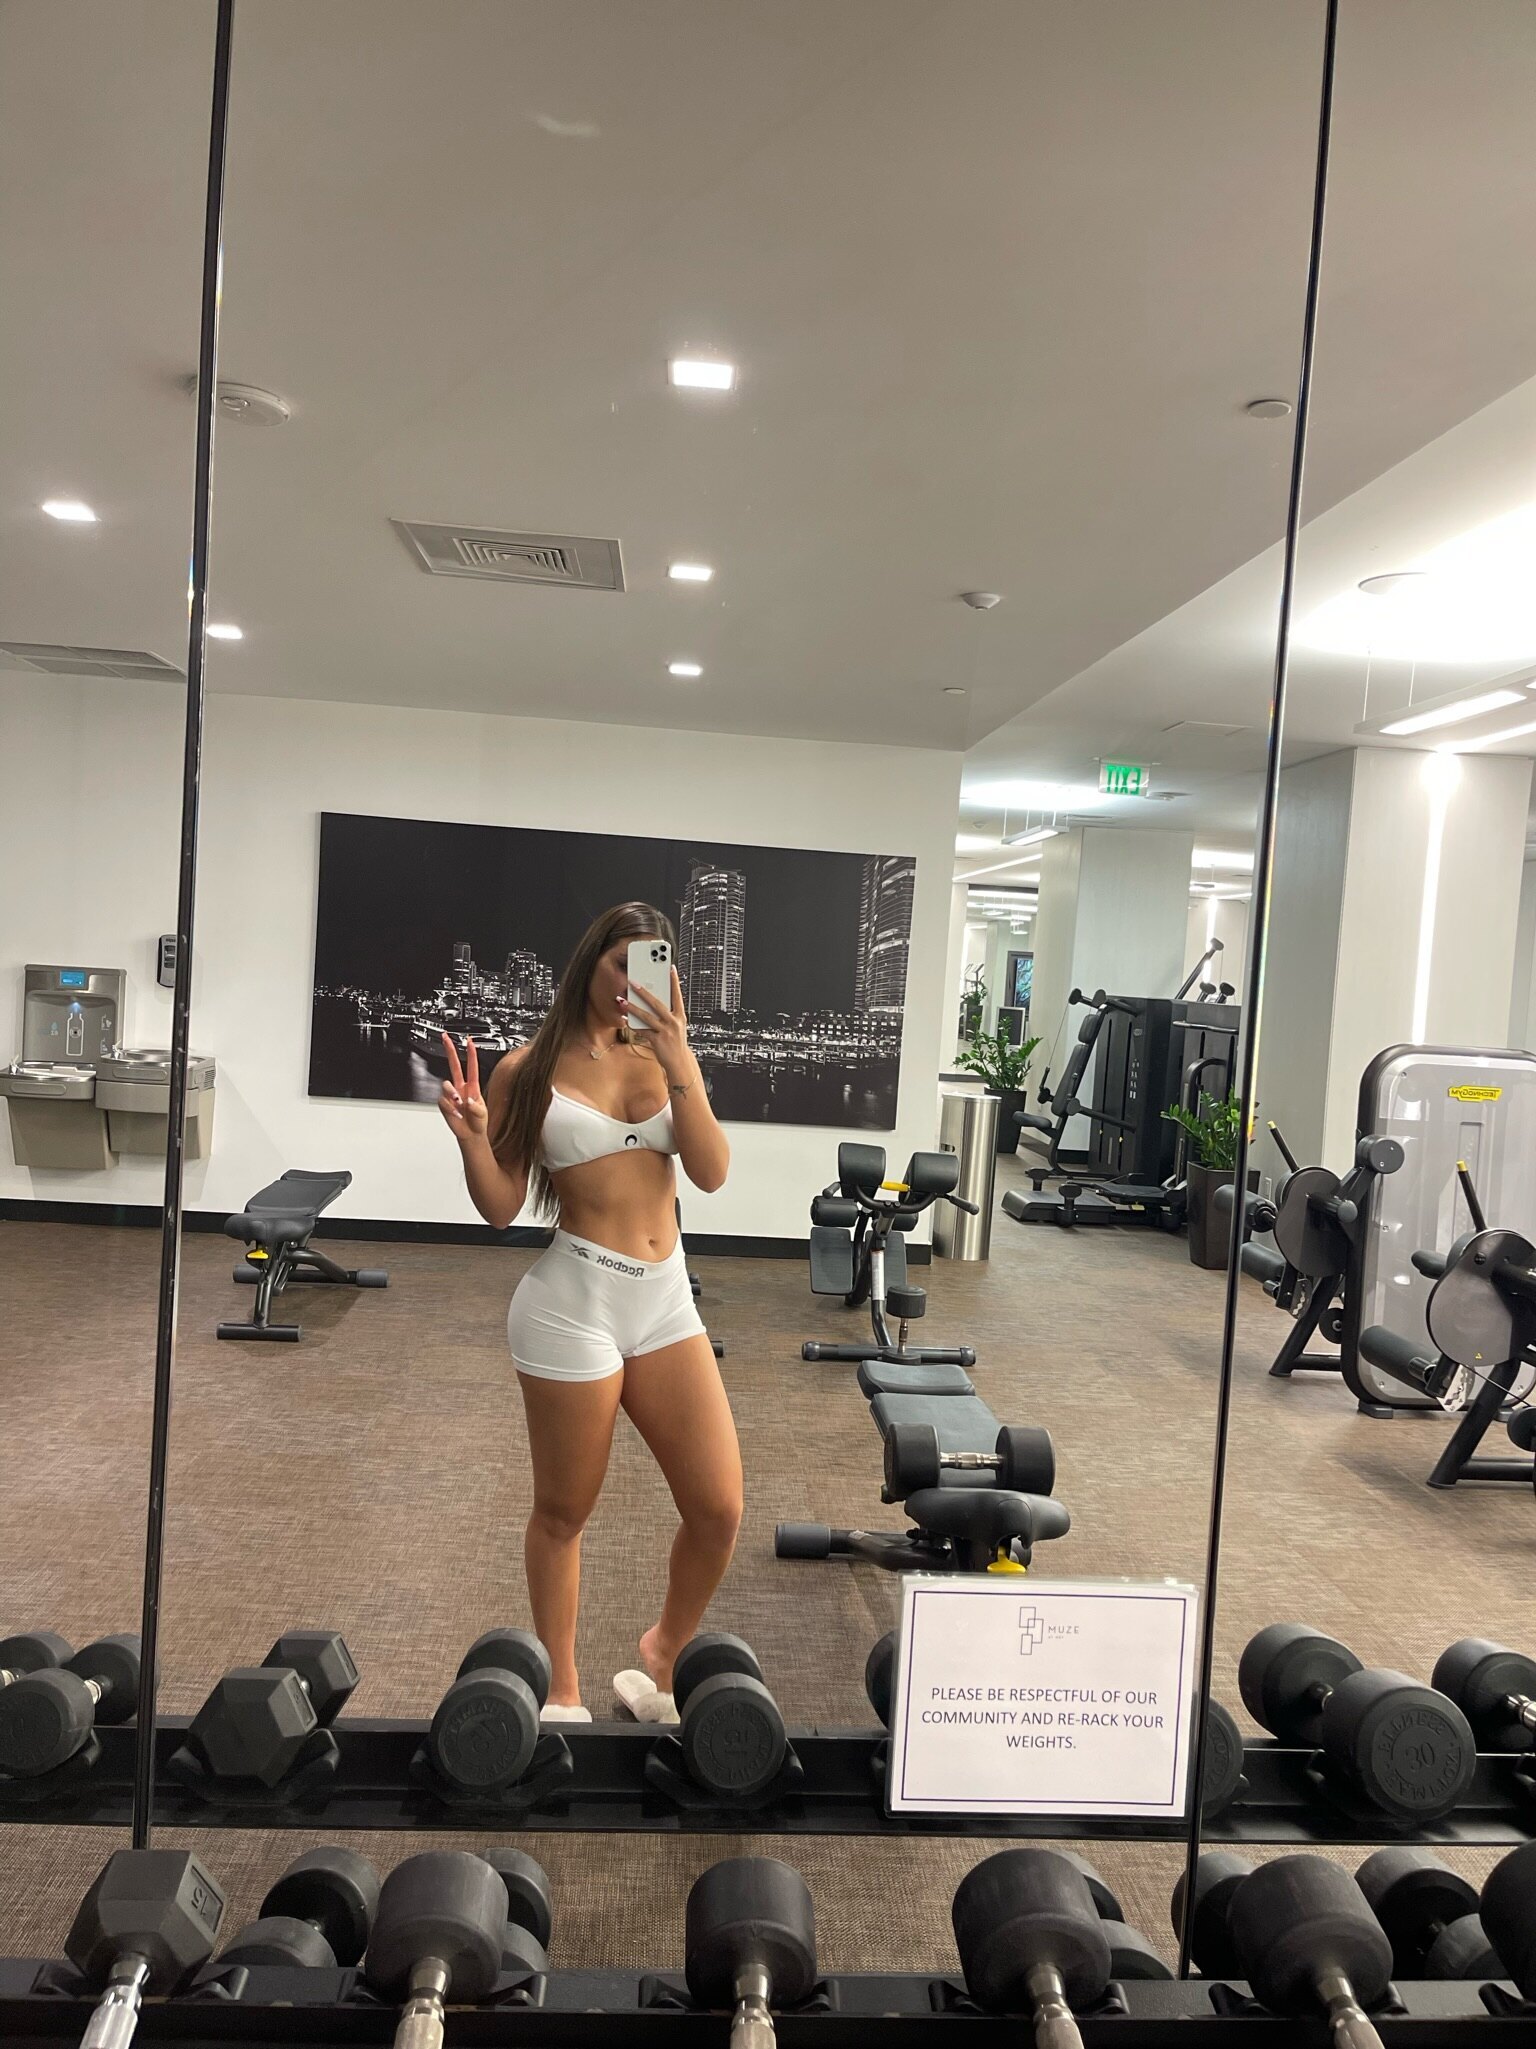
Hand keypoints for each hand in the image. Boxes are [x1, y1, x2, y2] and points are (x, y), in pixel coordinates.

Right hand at [437, 1033, 489, 1143]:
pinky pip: (442, 1101)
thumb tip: (467, 1100)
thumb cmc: (478, 1122)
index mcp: (473, 1087)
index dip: (471, 1054)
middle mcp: (461, 1088)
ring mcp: (452, 1096)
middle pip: (454, 1065)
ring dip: (452, 1093)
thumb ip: (476, 1106)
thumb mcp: (482, 1113)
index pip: (472, 1067)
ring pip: (446, 1084)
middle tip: (446, 1038)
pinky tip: (456, 1114)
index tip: (470, 1042)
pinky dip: (449, 1108)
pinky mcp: (444, 1104)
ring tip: (459, 1104)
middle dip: (450, 1051)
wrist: (470, 1134)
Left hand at [620, 967, 691, 1082]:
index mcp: (680, 1015)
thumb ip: (667, 1014)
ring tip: (622, 1000)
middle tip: (633, 982)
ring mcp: (666, 1031)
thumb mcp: (676, 1026)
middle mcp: (674, 1022)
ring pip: (647, 1016)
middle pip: (657, 1003)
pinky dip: (632, 1024)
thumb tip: (652, 1001)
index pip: (677, 995)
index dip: (674, 981)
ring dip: (633, 1008)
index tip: (670, 968)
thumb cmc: (676, 1042)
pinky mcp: (658, 1041)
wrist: (679, 1062)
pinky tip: (624, 1019)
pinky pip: (642, 1030)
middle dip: (644, 992)